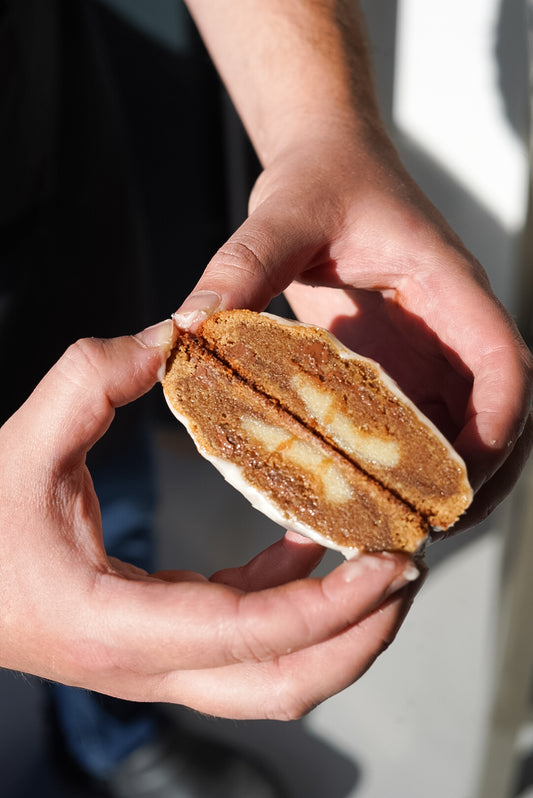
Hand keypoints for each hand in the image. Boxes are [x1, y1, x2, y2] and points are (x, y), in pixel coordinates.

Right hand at [0, 322, 420, 715]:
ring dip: (335, 629)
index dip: (331, 605)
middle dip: (360, 638)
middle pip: (283, 686)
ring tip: (378, 565)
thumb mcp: (25, 444)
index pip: (251, 634)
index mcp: (118, 625)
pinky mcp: (163, 642)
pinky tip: (306, 542)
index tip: (389, 563)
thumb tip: (174, 336)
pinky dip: (291, 598)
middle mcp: (147, 664)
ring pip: (272, 679)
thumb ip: (94, 379)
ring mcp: (158, 662)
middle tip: (406, 572)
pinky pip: (246, 637)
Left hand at [175, 131, 532, 529]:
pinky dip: (402, 463)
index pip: (505, 365)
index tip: (461, 477)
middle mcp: (451, 326)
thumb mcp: (283, 214)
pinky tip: (362, 491)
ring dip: (440, 480)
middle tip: (427, 530)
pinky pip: (415, 421)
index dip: (497, 427)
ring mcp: (429, 349)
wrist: (328, 160)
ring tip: (396, 529)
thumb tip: (190, 326)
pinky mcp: (398, 361)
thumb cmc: (323, 178)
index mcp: (449, 288)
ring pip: (461, 428)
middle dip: (475, 477)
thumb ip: (243, 265)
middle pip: (500, 415)